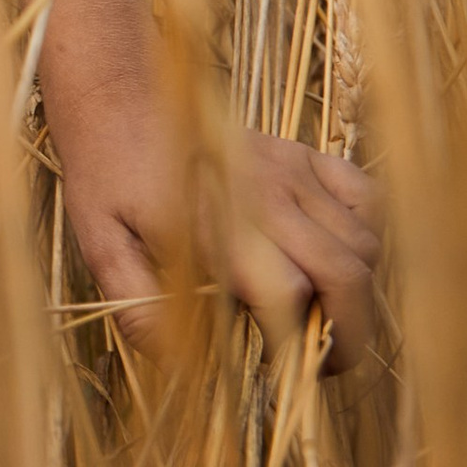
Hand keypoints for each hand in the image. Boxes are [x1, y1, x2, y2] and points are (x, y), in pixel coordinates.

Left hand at [52, 79, 380, 375]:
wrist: (117, 97)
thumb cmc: (106, 176)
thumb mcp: (100, 247)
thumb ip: (138, 309)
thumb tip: (178, 365)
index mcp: (215, 225)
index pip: (291, 296)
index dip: (295, 346)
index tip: (275, 368)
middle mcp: (265, 195)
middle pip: (347, 276)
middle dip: (350, 335)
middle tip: (323, 364)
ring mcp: (290, 168)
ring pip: (363, 244)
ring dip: (355, 290)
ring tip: (322, 313)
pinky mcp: (302, 151)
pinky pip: (365, 198)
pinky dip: (366, 235)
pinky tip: (333, 256)